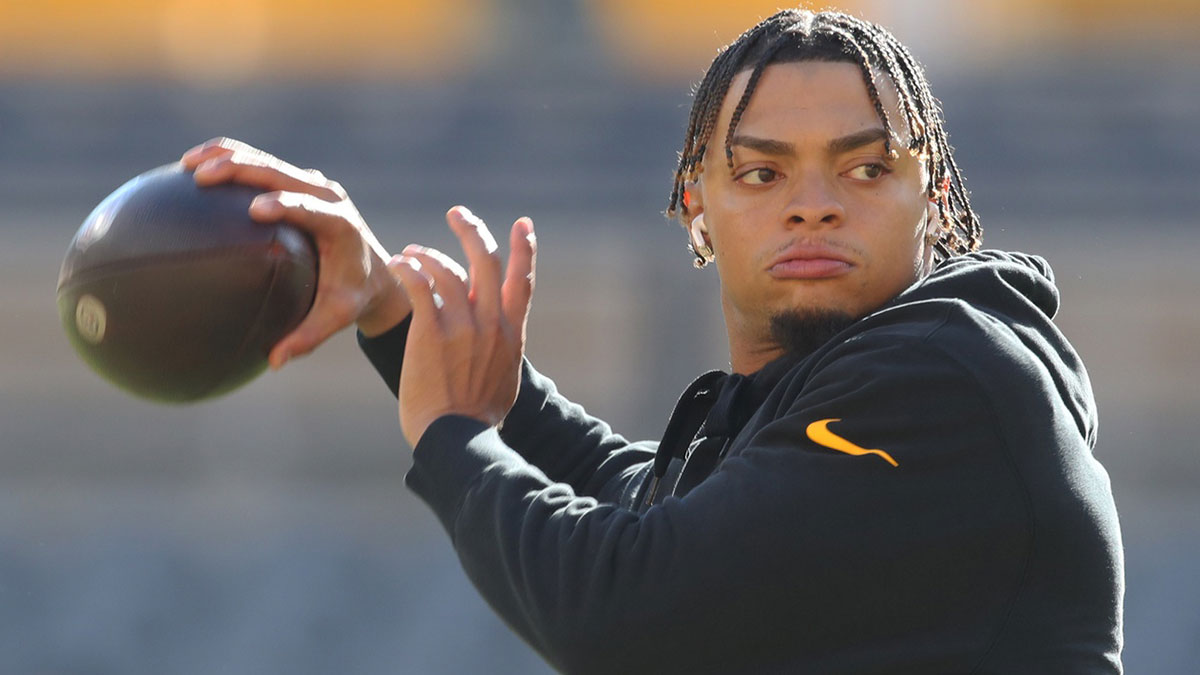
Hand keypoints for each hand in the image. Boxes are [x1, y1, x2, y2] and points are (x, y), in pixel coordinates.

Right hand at [180, 137, 410, 368]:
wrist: (375, 270)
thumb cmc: (353, 296)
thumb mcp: (337, 316)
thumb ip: (308, 337)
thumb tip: (274, 362)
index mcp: (339, 224)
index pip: (309, 208)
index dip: (285, 204)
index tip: (255, 209)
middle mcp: (326, 196)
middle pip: (280, 172)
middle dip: (241, 169)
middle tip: (201, 177)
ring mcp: (312, 184)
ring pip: (266, 161)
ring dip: (227, 157)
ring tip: (186, 165)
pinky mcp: (298, 182)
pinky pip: (261, 166)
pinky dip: (230, 161)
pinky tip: (192, 169)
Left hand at [391, 206, 535, 447]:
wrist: (457, 438)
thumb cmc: (476, 420)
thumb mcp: (504, 382)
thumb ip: (502, 353)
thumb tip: (501, 346)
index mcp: (511, 335)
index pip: (523, 281)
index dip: (524, 248)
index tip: (523, 224)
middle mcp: (491, 324)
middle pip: (486, 261)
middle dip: (472, 230)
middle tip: (457, 213)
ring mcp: (462, 326)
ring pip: (448, 269)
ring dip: (428, 254)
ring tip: (411, 252)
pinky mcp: (431, 332)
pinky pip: (420, 285)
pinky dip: (409, 269)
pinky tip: (399, 265)